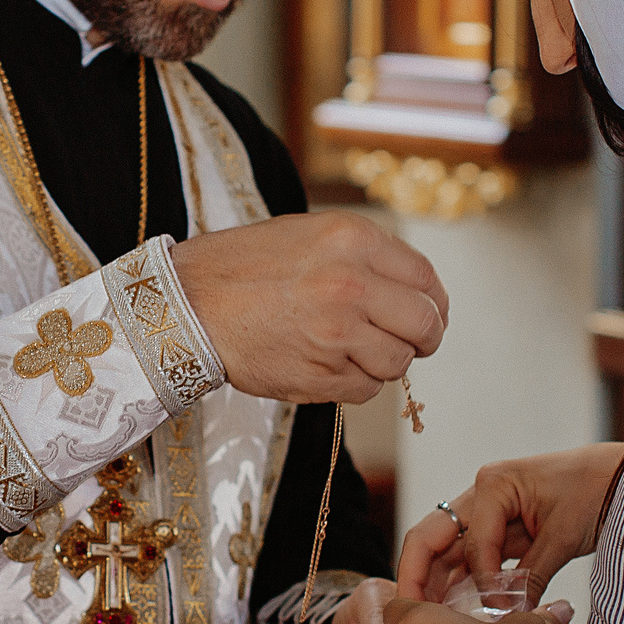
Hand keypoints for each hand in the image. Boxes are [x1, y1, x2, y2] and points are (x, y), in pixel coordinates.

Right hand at [171, 213, 447, 404]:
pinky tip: (329, 365)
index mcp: (353, 240)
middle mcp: (352, 284)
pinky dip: (357, 383)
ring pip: (398, 362)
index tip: (428, 314)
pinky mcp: (321, 375)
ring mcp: (338, 333)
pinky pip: (366, 389)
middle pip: (425, 325)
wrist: (189, 304)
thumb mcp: (310, 235)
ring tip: (355, 351)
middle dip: (424, 338)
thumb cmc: (245, 268)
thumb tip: (412, 291)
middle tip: (410, 343)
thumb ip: (364, 257)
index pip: (426, 280)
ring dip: (386, 363)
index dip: (434, 304)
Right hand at [398, 443, 623, 601]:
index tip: (499, 610)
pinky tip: (457, 610)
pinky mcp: (497, 527)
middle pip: (431, 539)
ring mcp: (485, 510)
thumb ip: (531, 575)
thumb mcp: (564, 536)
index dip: (481, 582)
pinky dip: (463, 581)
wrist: (622, 477)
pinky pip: (469, 556)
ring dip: (437, 584)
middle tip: (411, 618)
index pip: (470, 543)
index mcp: (493, 485)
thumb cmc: (597, 492)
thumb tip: (507, 613)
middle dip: (418, 578)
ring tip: (433, 623)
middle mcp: (480, 495)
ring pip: (445, 551)